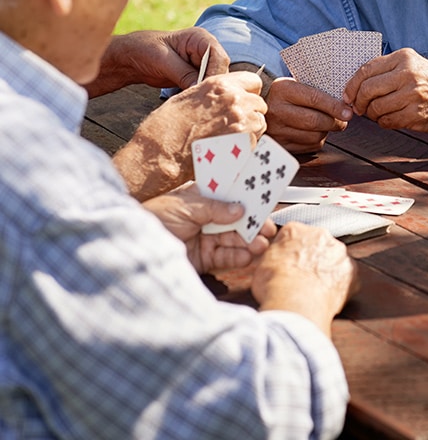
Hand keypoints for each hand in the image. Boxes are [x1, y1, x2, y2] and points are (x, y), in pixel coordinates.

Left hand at [87, 28, 228, 96]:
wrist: (131, 57)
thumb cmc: (144, 50)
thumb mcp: (163, 60)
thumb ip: (184, 74)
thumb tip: (200, 89)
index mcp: (201, 38)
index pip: (219, 57)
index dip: (215, 74)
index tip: (204, 90)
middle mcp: (206, 50)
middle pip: (220, 71)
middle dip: (211, 85)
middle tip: (202, 102)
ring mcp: (202, 64)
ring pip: (214, 81)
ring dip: (206, 92)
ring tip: (196, 105)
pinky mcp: (196, 76)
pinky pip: (204, 87)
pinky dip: (199, 96)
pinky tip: (193, 104)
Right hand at [114, 71, 267, 199]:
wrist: (161, 154)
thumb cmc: (168, 127)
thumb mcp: (190, 96)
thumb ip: (215, 93)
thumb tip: (229, 94)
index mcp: (220, 85)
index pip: (253, 80)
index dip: (249, 92)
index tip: (243, 100)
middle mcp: (235, 100)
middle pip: (259, 103)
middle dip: (250, 112)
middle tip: (233, 124)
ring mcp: (242, 122)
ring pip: (260, 123)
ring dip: (250, 130)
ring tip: (228, 138)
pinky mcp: (245, 143)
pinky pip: (256, 142)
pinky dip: (246, 146)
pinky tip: (228, 149)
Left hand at [143, 182, 276, 273]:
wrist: (132, 250)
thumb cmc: (152, 219)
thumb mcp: (185, 206)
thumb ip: (214, 208)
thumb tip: (240, 209)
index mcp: (200, 198)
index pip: (228, 194)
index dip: (246, 196)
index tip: (264, 199)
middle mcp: (205, 217)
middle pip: (236, 219)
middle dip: (253, 223)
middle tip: (268, 227)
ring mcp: (205, 238)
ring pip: (234, 239)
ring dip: (249, 241)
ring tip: (261, 244)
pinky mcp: (203, 259)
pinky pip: (225, 257)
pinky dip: (238, 257)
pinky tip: (248, 256)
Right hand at [251, 222, 358, 336]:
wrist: (295, 304)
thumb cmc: (275, 285)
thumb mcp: (260, 265)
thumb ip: (272, 255)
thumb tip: (275, 258)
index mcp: (296, 230)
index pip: (294, 235)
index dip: (290, 252)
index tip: (289, 264)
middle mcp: (320, 235)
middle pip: (317, 244)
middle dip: (311, 259)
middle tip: (302, 278)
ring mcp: (338, 253)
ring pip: (334, 259)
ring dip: (327, 271)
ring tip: (314, 290)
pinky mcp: (352, 272)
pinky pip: (347, 277)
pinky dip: (340, 286)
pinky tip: (329, 297)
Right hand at [264, 78, 350, 152]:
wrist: (260, 108)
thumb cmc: (285, 96)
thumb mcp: (295, 85)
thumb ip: (317, 91)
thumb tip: (344, 105)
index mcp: (283, 90)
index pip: (314, 99)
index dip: (334, 107)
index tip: (348, 112)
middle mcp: (277, 110)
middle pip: (315, 121)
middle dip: (335, 122)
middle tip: (343, 120)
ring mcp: (276, 130)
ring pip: (314, 136)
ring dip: (326, 132)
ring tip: (327, 124)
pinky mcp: (280, 146)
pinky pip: (308, 147)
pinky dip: (317, 141)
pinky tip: (314, 132)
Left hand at [343, 48, 427, 131]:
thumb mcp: (413, 65)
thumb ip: (387, 70)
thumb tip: (356, 84)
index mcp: (404, 58)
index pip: (366, 70)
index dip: (352, 85)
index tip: (348, 95)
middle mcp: (408, 74)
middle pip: (367, 90)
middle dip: (358, 102)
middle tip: (359, 108)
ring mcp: (412, 95)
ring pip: (375, 108)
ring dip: (372, 115)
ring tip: (378, 113)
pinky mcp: (416, 114)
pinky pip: (387, 121)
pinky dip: (384, 122)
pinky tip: (390, 119)